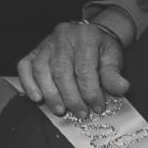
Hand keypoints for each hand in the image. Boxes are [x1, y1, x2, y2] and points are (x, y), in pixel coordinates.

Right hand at [17, 10, 133, 116]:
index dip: (91, 92)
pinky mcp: (34, 50)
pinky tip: (37, 98)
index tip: (97, 107)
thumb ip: (114, 74)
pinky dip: (28, 83)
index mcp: (86, 37)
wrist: (89, 34)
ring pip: (42, 70)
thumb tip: (122, 88)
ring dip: (50, 94)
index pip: (85, 69)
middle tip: (80, 113)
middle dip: (71, 97)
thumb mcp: (112, 58)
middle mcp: (63, 36)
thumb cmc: (100, 49)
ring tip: (60, 110)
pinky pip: (25, 66)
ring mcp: (46, 43)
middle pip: (62, 71)